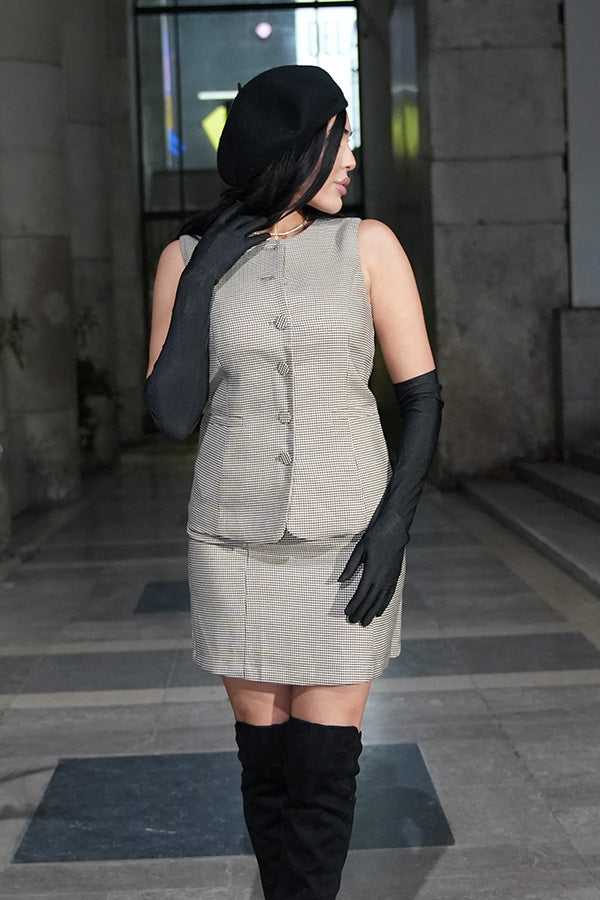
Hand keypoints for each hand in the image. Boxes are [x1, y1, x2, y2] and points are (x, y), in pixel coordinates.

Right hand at [185, 202, 268, 286]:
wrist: (202, 269)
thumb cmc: (200, 260)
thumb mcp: (203, 243)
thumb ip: (212, 238)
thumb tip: (214, 240)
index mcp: (215, 227)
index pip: (227, 213)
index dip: (235, 208)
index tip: (240, 204)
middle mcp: (225, 229)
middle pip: (241, 218)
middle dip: (250, 217)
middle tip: (255, 216)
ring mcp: (234, 237)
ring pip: (250, 225)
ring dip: (258, 222)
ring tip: (264, 220)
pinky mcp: (240, 246)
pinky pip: (254, 239)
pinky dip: (262, 236)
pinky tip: (267, 235)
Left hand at [339, 510, 406, 626]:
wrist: (394, 529)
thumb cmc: (375, 537)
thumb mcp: (359, 550)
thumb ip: (350, 567)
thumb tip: (339, 581)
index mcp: (371, 572)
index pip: (361, 595)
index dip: (354, 606)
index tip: (347, 614)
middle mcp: (382, 579)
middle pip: (370, 601)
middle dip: (361, 613)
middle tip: (353, 622)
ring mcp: (390, 579)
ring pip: (380, 601)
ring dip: (372, 613)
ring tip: (365, 622)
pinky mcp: (395, 576)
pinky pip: (389, 595)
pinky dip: (383, 605)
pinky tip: (379, 611)